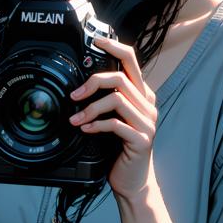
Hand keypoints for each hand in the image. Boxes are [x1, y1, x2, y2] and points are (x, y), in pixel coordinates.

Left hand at [69, 36, 157, 201]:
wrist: (134, 181)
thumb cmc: (121, 148)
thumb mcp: (117, 117)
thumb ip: (110, 98)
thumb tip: (83, 82)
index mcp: (142, 95)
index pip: (132, 61)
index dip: (114, 47)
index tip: (97, 41)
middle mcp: (148, 105)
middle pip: (120, 78)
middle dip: (93, 82)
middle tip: (74, 95)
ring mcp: (147, 122)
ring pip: (116, 100)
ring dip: (90, 108)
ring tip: (75, 119)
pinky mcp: (142, 140)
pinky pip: (115, 124)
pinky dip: (96, 125)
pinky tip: (86, 130)